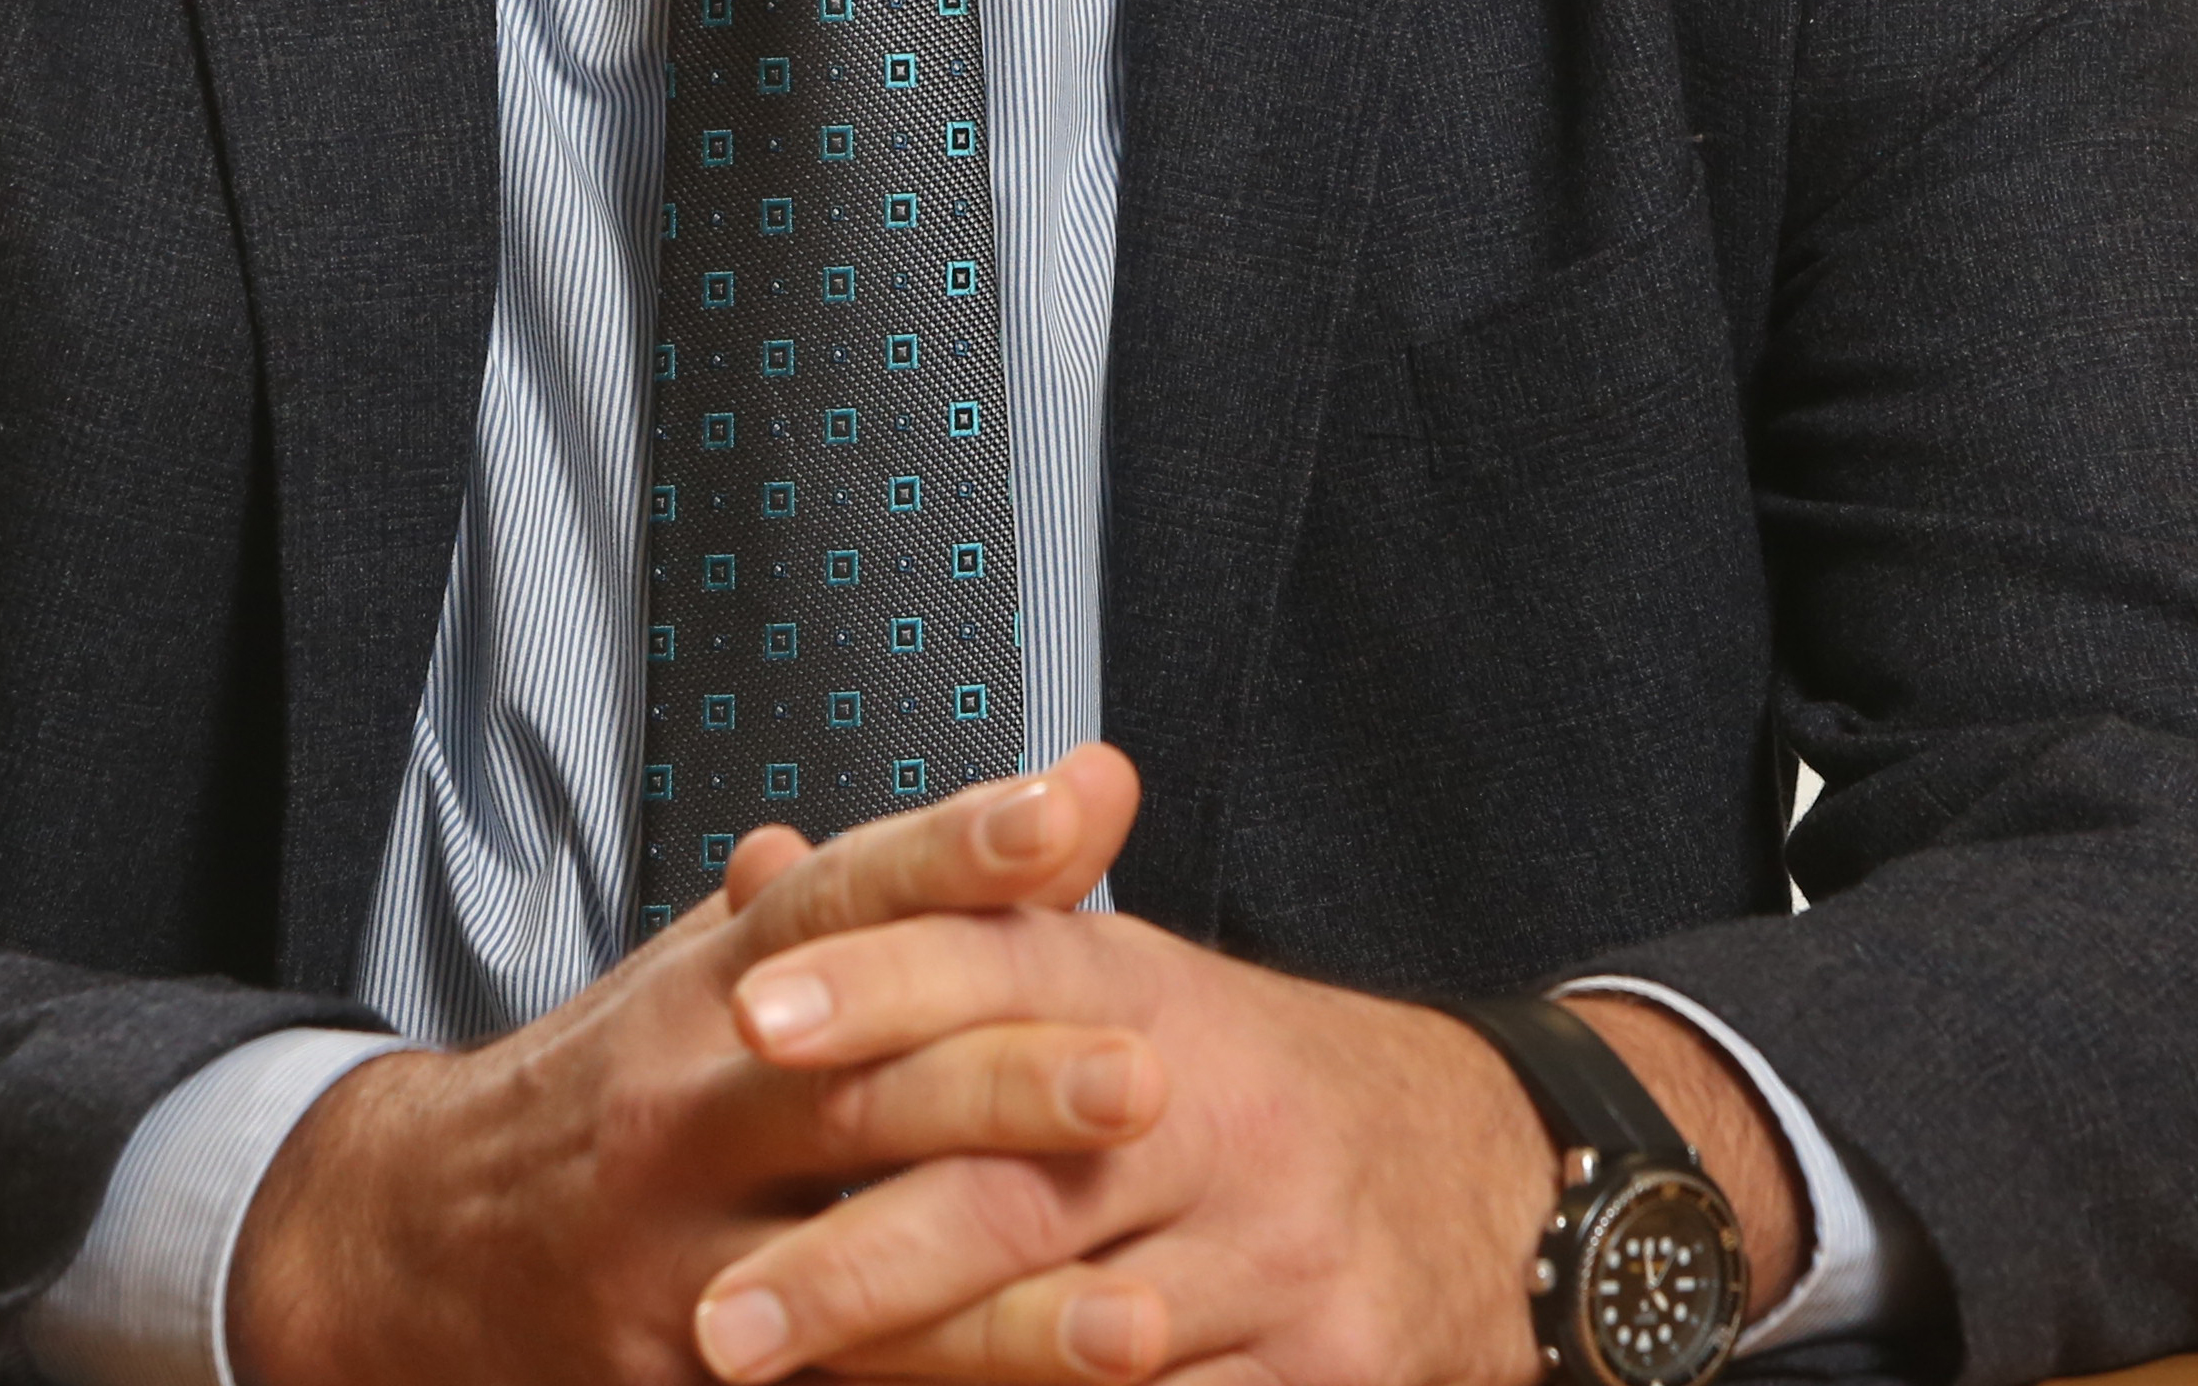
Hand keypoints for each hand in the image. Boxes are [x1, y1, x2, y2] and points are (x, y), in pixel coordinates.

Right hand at [226, 751, 1160, 1385]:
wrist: (417, 1242)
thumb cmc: (624, 1081)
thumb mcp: (726, 956)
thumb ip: (895, 892)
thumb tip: (1071, 785)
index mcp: (715, 980)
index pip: (847, 893)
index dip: (960, 845)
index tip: (1074, 812)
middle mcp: (688, 1105)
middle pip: (861, 1089)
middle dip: (1008, 1089)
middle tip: (1148, 1076)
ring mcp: (672, 1258)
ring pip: (851, 1277)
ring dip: (1004, 1310)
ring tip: (1142, 1317)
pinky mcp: (671, 1380)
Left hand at [692, 897, 1803, 1384]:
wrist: (1479, 1168)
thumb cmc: (1234, 1077)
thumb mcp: (1111, 976)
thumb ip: (940, 932)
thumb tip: (753, 863)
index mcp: (1148, 989)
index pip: (998, 961)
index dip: (874, 982)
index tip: (748, 1014)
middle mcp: (1212, 1109)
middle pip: (1016, 1187)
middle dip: (858, 1261)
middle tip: (719, 1320)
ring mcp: (1276, 1251)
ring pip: (1077, 1334)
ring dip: (935, 1381)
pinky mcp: (1326, 1369)